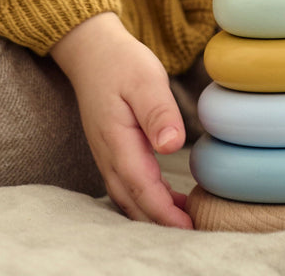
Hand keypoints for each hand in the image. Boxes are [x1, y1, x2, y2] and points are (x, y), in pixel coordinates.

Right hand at [50, 13, 191, 226]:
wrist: (92, 51)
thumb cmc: (121, 62)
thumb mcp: (145, 79)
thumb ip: (158, 112)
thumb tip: (171, 145)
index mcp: (116, 139)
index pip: (141, 186)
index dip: (163, 211)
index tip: (187, 227)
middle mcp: (108, 154)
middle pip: (133, 201)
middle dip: (160, 222)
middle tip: (193, 232)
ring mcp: (107, 154)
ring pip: (127, 197)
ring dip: (152, 213)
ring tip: (186, 221)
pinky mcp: (111, 150)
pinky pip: (126, 185)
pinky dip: (145, 199)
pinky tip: (169, 200)